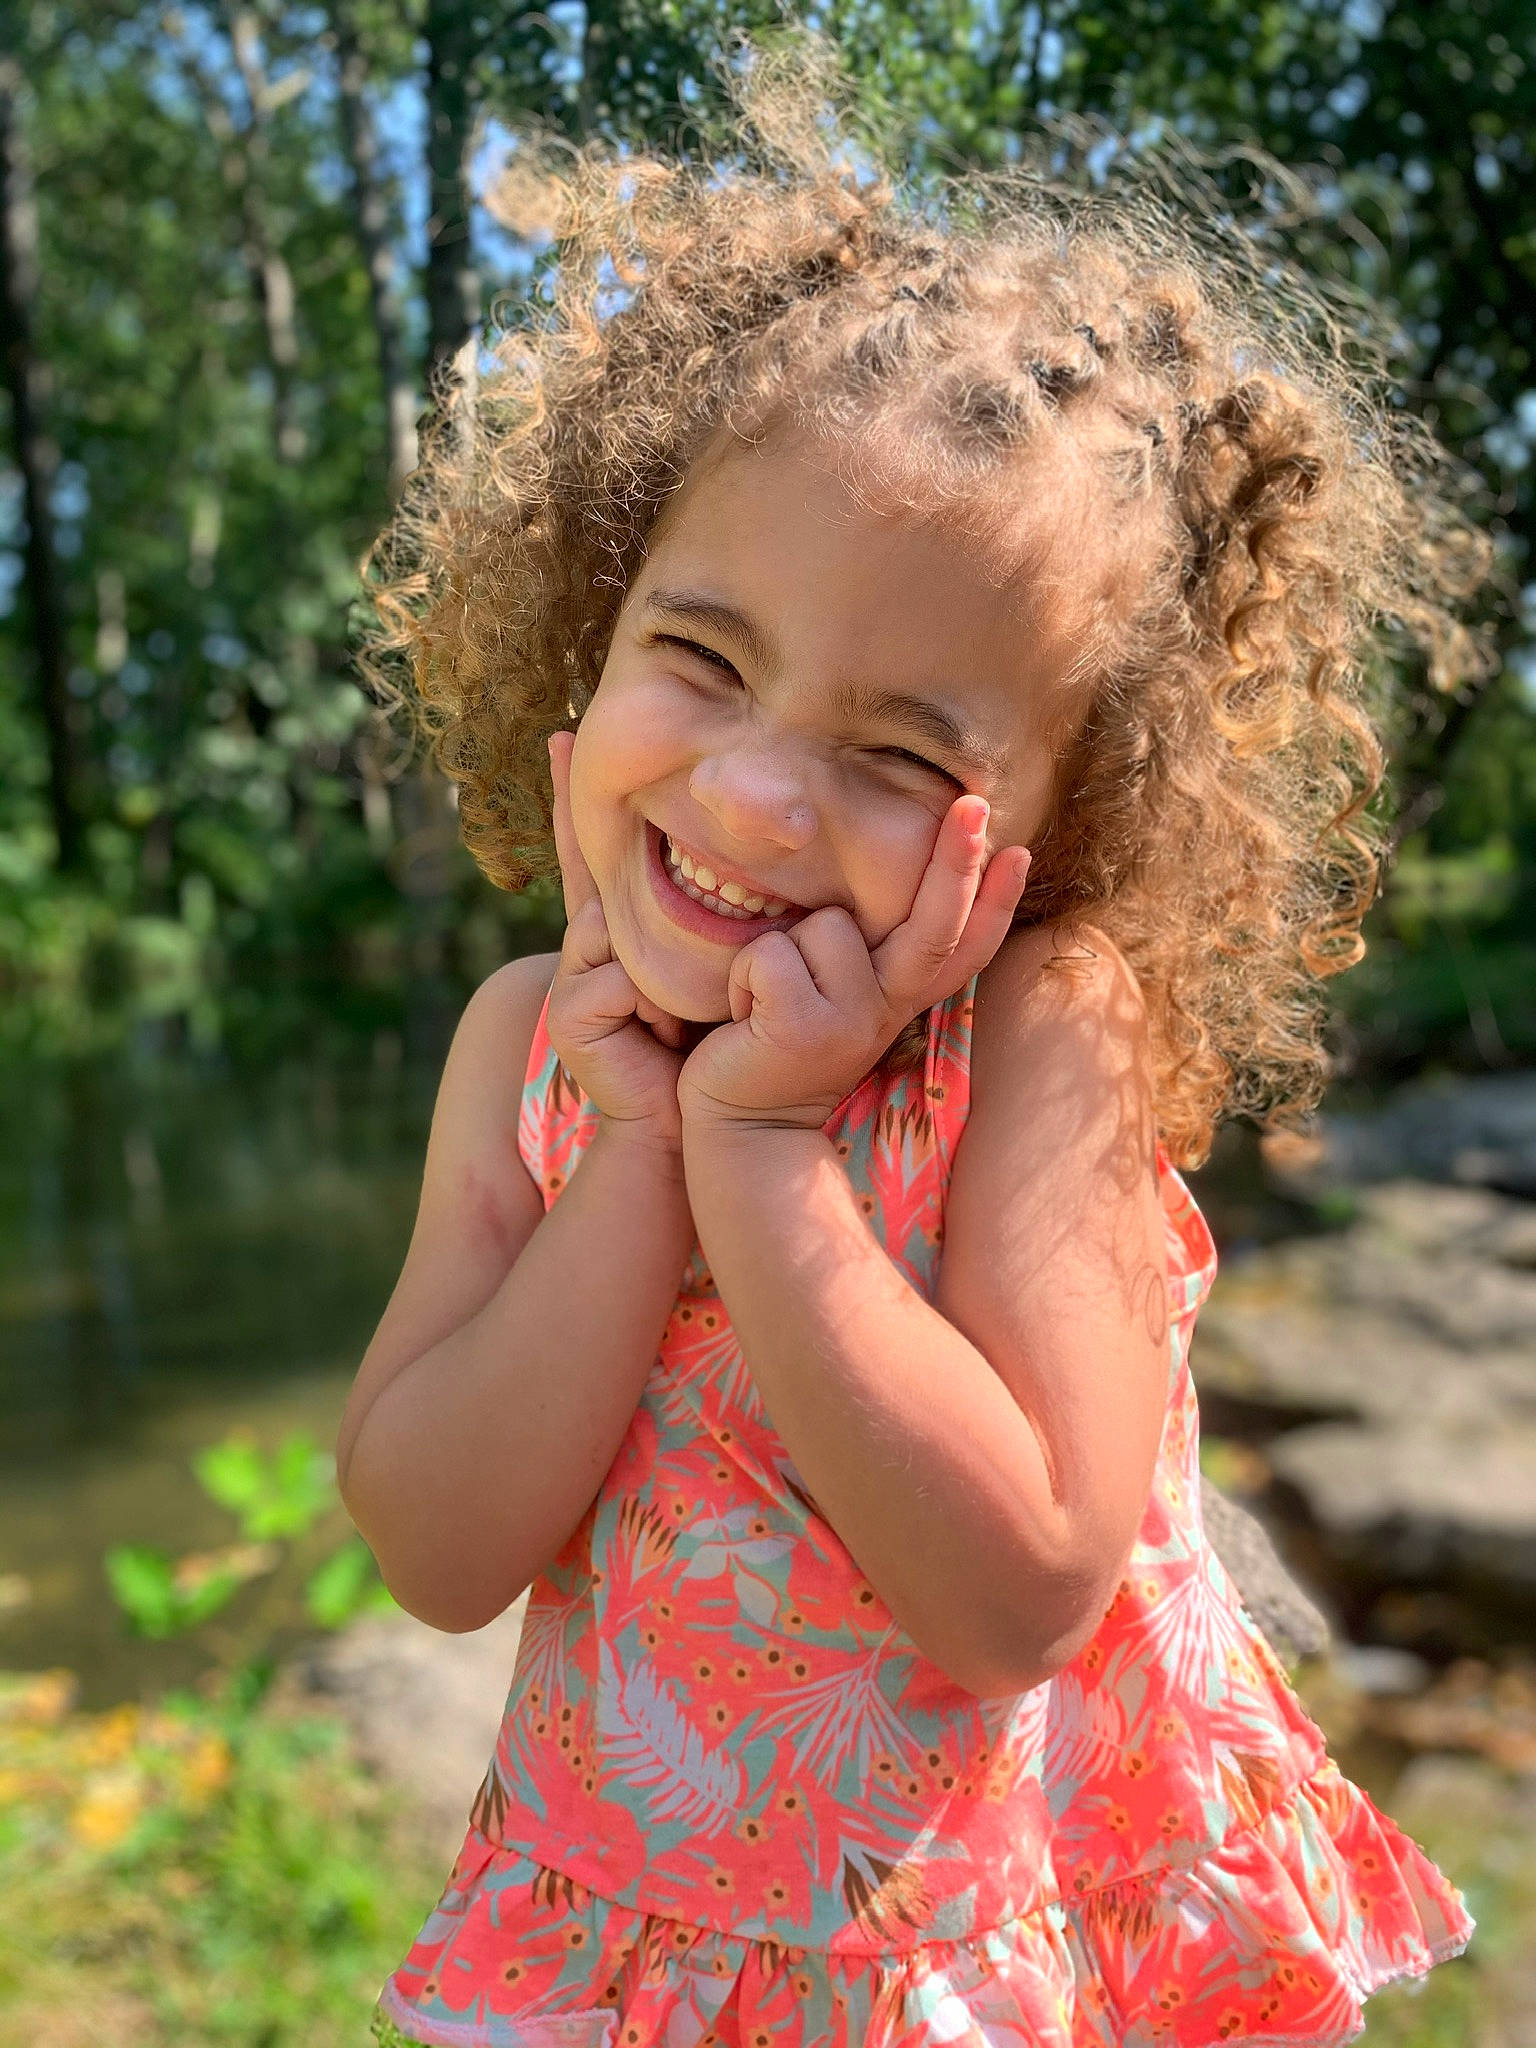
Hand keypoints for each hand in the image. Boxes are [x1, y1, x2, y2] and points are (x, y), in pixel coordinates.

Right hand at [544, 732, 688, 1151]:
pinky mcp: (569, 1015)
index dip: (577, 799)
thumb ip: (728, 917)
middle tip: (600, 820)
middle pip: (601, 882)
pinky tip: (656, 1038)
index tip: (565, 736)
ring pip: (617, 930)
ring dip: (662, 971)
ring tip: (673, 1018)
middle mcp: (592, 947)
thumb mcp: (727, 968)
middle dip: (611, 862)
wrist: (693, 1124)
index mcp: (626, 933)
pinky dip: (646, 1007)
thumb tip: (753, 857)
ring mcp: (574, 979)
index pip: (599, 855)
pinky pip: (617, 979)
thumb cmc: (721, 1047)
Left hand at [676, 795, 1029, 1132]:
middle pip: (932, 925)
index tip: (1020, 849)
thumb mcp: (831, 998)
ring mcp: (850, 1020)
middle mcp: (885, 1008)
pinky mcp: (804, 1027)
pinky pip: (771, 955)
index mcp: (895, 997)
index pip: (959, 946)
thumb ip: (858, 955)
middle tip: (973, 801)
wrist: (742, 1128)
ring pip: (823, 927)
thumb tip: (879, 886)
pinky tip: (746, 1018)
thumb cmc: (776, 1046)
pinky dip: (745, 977)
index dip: (996, 901)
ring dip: (777, 950)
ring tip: (766, 1000)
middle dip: (955, 859)